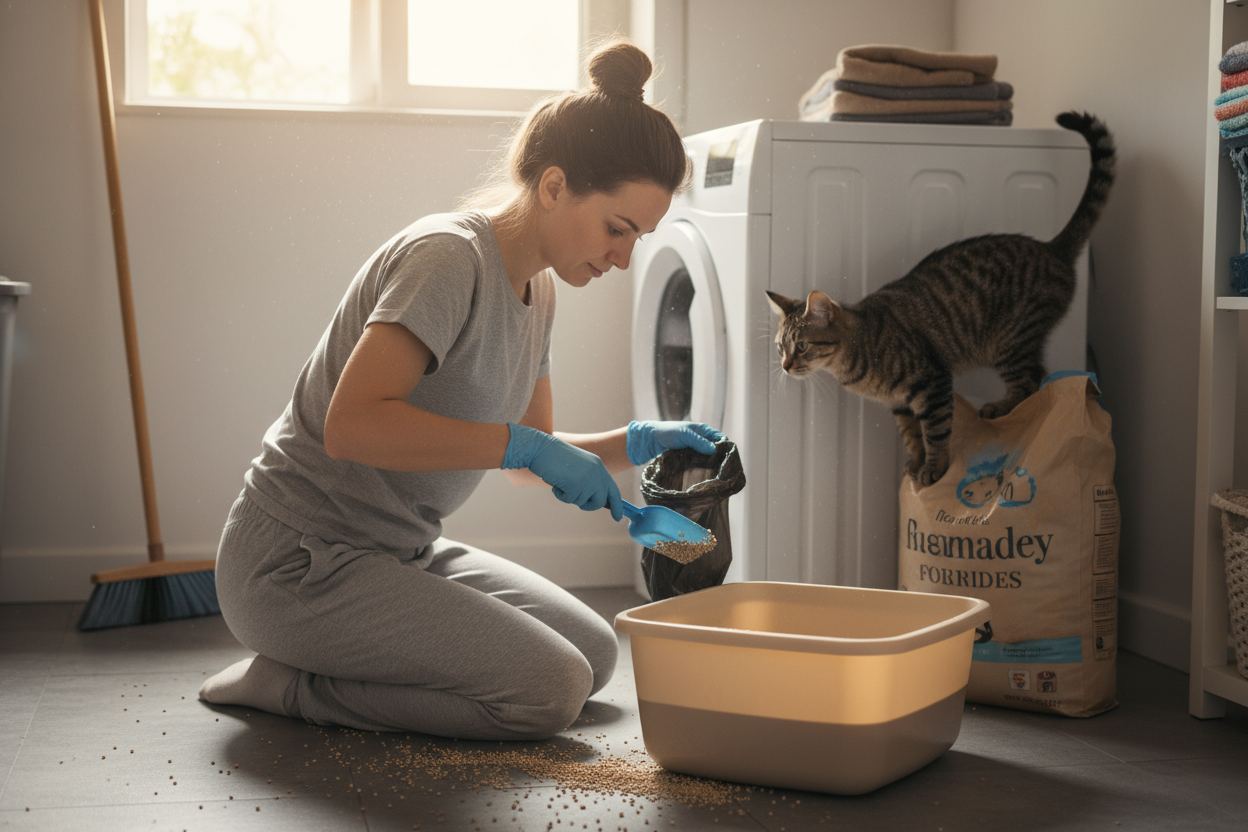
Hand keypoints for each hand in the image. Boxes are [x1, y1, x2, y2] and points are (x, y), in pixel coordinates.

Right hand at [503, 424, 622, 519]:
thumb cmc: (555, 459)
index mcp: (598, 466)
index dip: (616, 505)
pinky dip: (560, 495)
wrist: (540, 448)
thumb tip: (598, 502)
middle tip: (572, 495)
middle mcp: (597, 472)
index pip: (613, 489)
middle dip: (587, 505)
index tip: (617, 517)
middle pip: (600, 501)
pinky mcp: (576, 484)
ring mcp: (587, 478)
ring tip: (561, 481)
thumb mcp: (578, 468)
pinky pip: (569, 500)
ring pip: (582, 502)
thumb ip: (589, 481)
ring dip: (569, 496)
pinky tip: (556, 482)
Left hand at [625, 420, 724, 466]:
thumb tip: (714, 450)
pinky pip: (700, 463)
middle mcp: (702, 439)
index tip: (729, 460)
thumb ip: (698, 441)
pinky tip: (704, 476)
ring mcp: (696, 449)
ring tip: (715, 475)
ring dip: (712, 465)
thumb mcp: (684, 435)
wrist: (650, 440)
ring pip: (709, 458)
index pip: (722, 439)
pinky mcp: (690, 458)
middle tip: (723, 471)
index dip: (727, 448)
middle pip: (717, 450)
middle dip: (720, 459)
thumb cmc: (668, 433)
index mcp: (704, 430)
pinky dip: (703, 468)